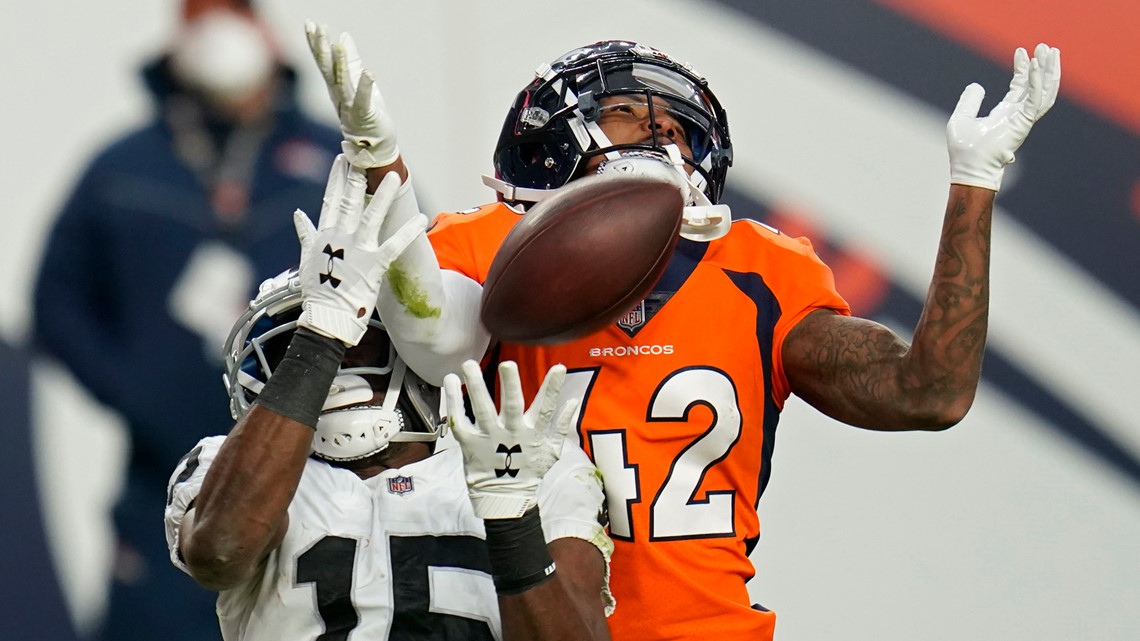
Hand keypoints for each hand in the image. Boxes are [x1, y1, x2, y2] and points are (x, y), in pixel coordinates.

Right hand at [293, 155, 425, 345]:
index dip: (336, 178)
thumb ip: (306, 234)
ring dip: (384, 196)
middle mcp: (340, 238)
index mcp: (324, 235)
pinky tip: (421, 218)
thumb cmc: (317, 291)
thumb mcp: (307, 258)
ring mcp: (358, 250)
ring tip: (395, 177)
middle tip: (365, 156)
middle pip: (350, 201)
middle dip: (357, 177)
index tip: (342, 159)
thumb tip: (299, 215)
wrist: (326, 317)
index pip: (331, 200)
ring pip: (372, 216)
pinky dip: (409, 231)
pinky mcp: (374, 264)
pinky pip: (395, 245)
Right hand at [305, 22, 398, 167]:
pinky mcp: (365, 115)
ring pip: (342, 82)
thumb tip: (344, 37)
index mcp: (335, 87)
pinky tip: (369, 73)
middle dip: (320, 48)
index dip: (316, 43)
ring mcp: (350, 106)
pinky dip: (366, 87)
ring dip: (340, 63)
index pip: (323, 62)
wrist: (374, 147)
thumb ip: (351, 61)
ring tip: (336, 44)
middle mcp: (339, 96)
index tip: (310, 24)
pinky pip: (364, 100)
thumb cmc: (366, 115)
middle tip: (315, 27)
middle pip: (327, 69)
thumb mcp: (358, 83)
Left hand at [444, 360, 578, 518]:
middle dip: (510, 384)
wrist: (506, 499)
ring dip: (476, 386)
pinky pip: (460, 420)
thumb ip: (561, 426)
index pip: (545, 407)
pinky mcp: (469, 444)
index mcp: (532, 433)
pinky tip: (450, 380)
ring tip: (469, 365)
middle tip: (507, 364)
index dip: (553, 388)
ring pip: (482, 409)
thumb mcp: (552, 451)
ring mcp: (488, 438)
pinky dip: (454, 401)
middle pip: (511, 406)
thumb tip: (573, 401)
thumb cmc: (529, 472)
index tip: (559, 368)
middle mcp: (510, 433)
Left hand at [947, 43, 1060, 190]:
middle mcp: (1018, 115)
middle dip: (1043, 67)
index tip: (1021, 51)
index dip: (1022, 69)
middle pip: (1038, 87)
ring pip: (1044, 92)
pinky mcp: (1023, 123)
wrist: (968, 168)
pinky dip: (1037, 82)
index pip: (1020, 87)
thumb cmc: (964, 150)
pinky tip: (1036, 66)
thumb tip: (976, 86)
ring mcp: (1023, 120)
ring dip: (1048, 71)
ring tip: (1050, 51)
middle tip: (1046, 47)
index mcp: (1006, 114)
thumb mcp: (961, 118)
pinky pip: (1035, 100)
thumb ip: (969, 101)